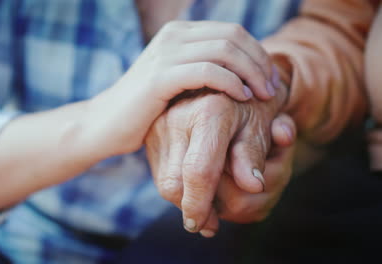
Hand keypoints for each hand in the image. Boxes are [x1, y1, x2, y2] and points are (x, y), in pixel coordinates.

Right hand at [89, 21, 276, 156]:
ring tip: (262, 96)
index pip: (232, 32)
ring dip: (252, 73)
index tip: (270, 80)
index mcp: (179, 33)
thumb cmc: (147, 110)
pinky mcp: (160, 77)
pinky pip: (208, 72)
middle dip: (260, 62)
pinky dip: (231, 83)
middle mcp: (173, 35)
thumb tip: (242, 73)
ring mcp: (165, 53)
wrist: (106, 125)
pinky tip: (241, 99)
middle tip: (271, 89)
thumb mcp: (177, 81)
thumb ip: (203, 69)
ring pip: (225, 51)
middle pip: (233, 37)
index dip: (258, 54)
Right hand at [145, 88, 285, 235]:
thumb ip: (253, 155)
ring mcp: (160, 124)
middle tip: (209, 221)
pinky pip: (159, 172)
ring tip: (206, 204)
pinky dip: (177, 187)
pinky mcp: (151, 132)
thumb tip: (252, 186)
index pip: (199, 171)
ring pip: (164, 181)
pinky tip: (194, 187)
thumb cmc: (250, 105)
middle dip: (191, 208)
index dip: (202, 205)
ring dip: (184, 200)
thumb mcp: (260, 126)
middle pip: (175, 183)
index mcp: (210, 112)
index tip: (205, 226)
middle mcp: (177, 116)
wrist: (227, 78)